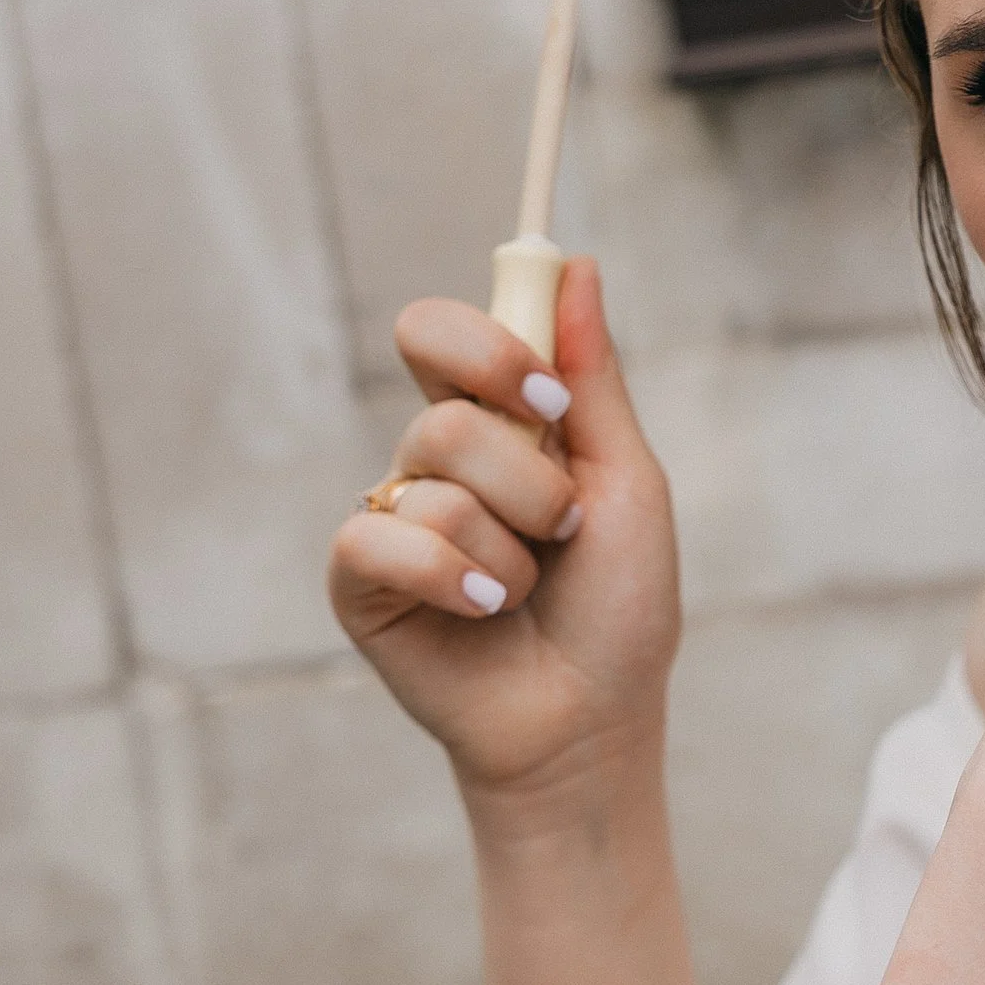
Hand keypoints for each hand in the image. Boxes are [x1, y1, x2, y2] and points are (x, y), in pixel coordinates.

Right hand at [327, 258, 680, 797]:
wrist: (592, 720)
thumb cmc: (619, 608)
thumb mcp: (626, 483)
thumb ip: (593, 381)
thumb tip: (579, 264)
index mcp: (493, 424)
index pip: (441, 335)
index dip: (485, 349)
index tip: (549, 400)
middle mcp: (432, 463)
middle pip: (446, 410)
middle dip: (527, 476)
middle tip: (564, 527)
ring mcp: (390, 519)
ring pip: (431, 478)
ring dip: (508, 546)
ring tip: (526, 592)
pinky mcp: (358, 581)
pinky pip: (381, 538)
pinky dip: (453, 576)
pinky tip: (484, 613)